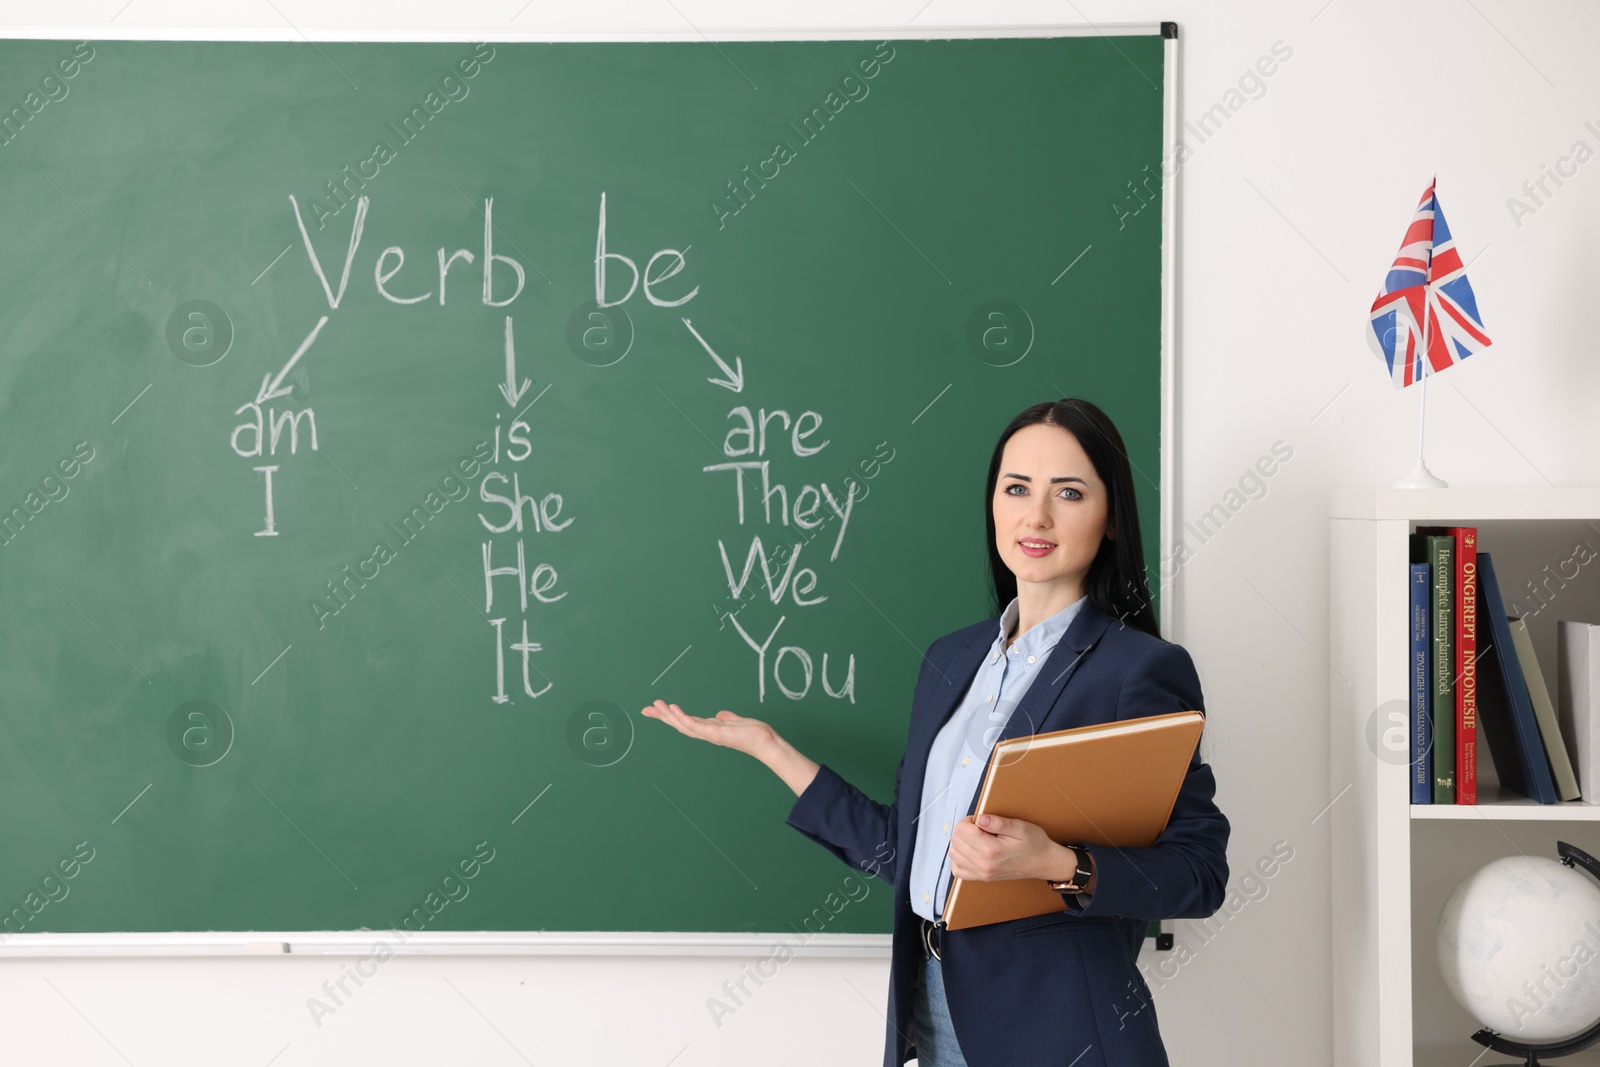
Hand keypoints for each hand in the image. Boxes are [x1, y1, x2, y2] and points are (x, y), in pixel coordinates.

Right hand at [640, 699, 779, 758]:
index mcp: (709, 729)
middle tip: (645, 710)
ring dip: (668, 716)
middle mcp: (706, 733)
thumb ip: (726, 717)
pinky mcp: (714, 733)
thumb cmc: (752, 734)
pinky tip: (673, 708)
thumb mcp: (735, 721)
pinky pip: (694, 725)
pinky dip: (682, 717)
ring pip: (683, 725)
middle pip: (679, 724)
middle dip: (662, 717)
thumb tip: (720, 714)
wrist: (765, 742)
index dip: (670, 716)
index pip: (685, 722)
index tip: (656, 709)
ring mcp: (709, 734)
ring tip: (655, 705)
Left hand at [948, 813, 1071, 882]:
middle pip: (956, 840)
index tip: (981, 820)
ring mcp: (982, 873)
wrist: (1044, 863)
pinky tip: (970, 851)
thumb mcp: (1020, 827)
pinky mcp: (982, 878)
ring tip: (977, 838)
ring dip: (961, 842)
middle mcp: (983, 864)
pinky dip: (959, 858)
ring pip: (953, 853)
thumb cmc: (1034, 843)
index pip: (962, 830)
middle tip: (981, 828)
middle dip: (965, 829)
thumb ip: (998, 822)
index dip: (969, 820)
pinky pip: (958, 870)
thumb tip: (979, 819)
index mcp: (991, 850)